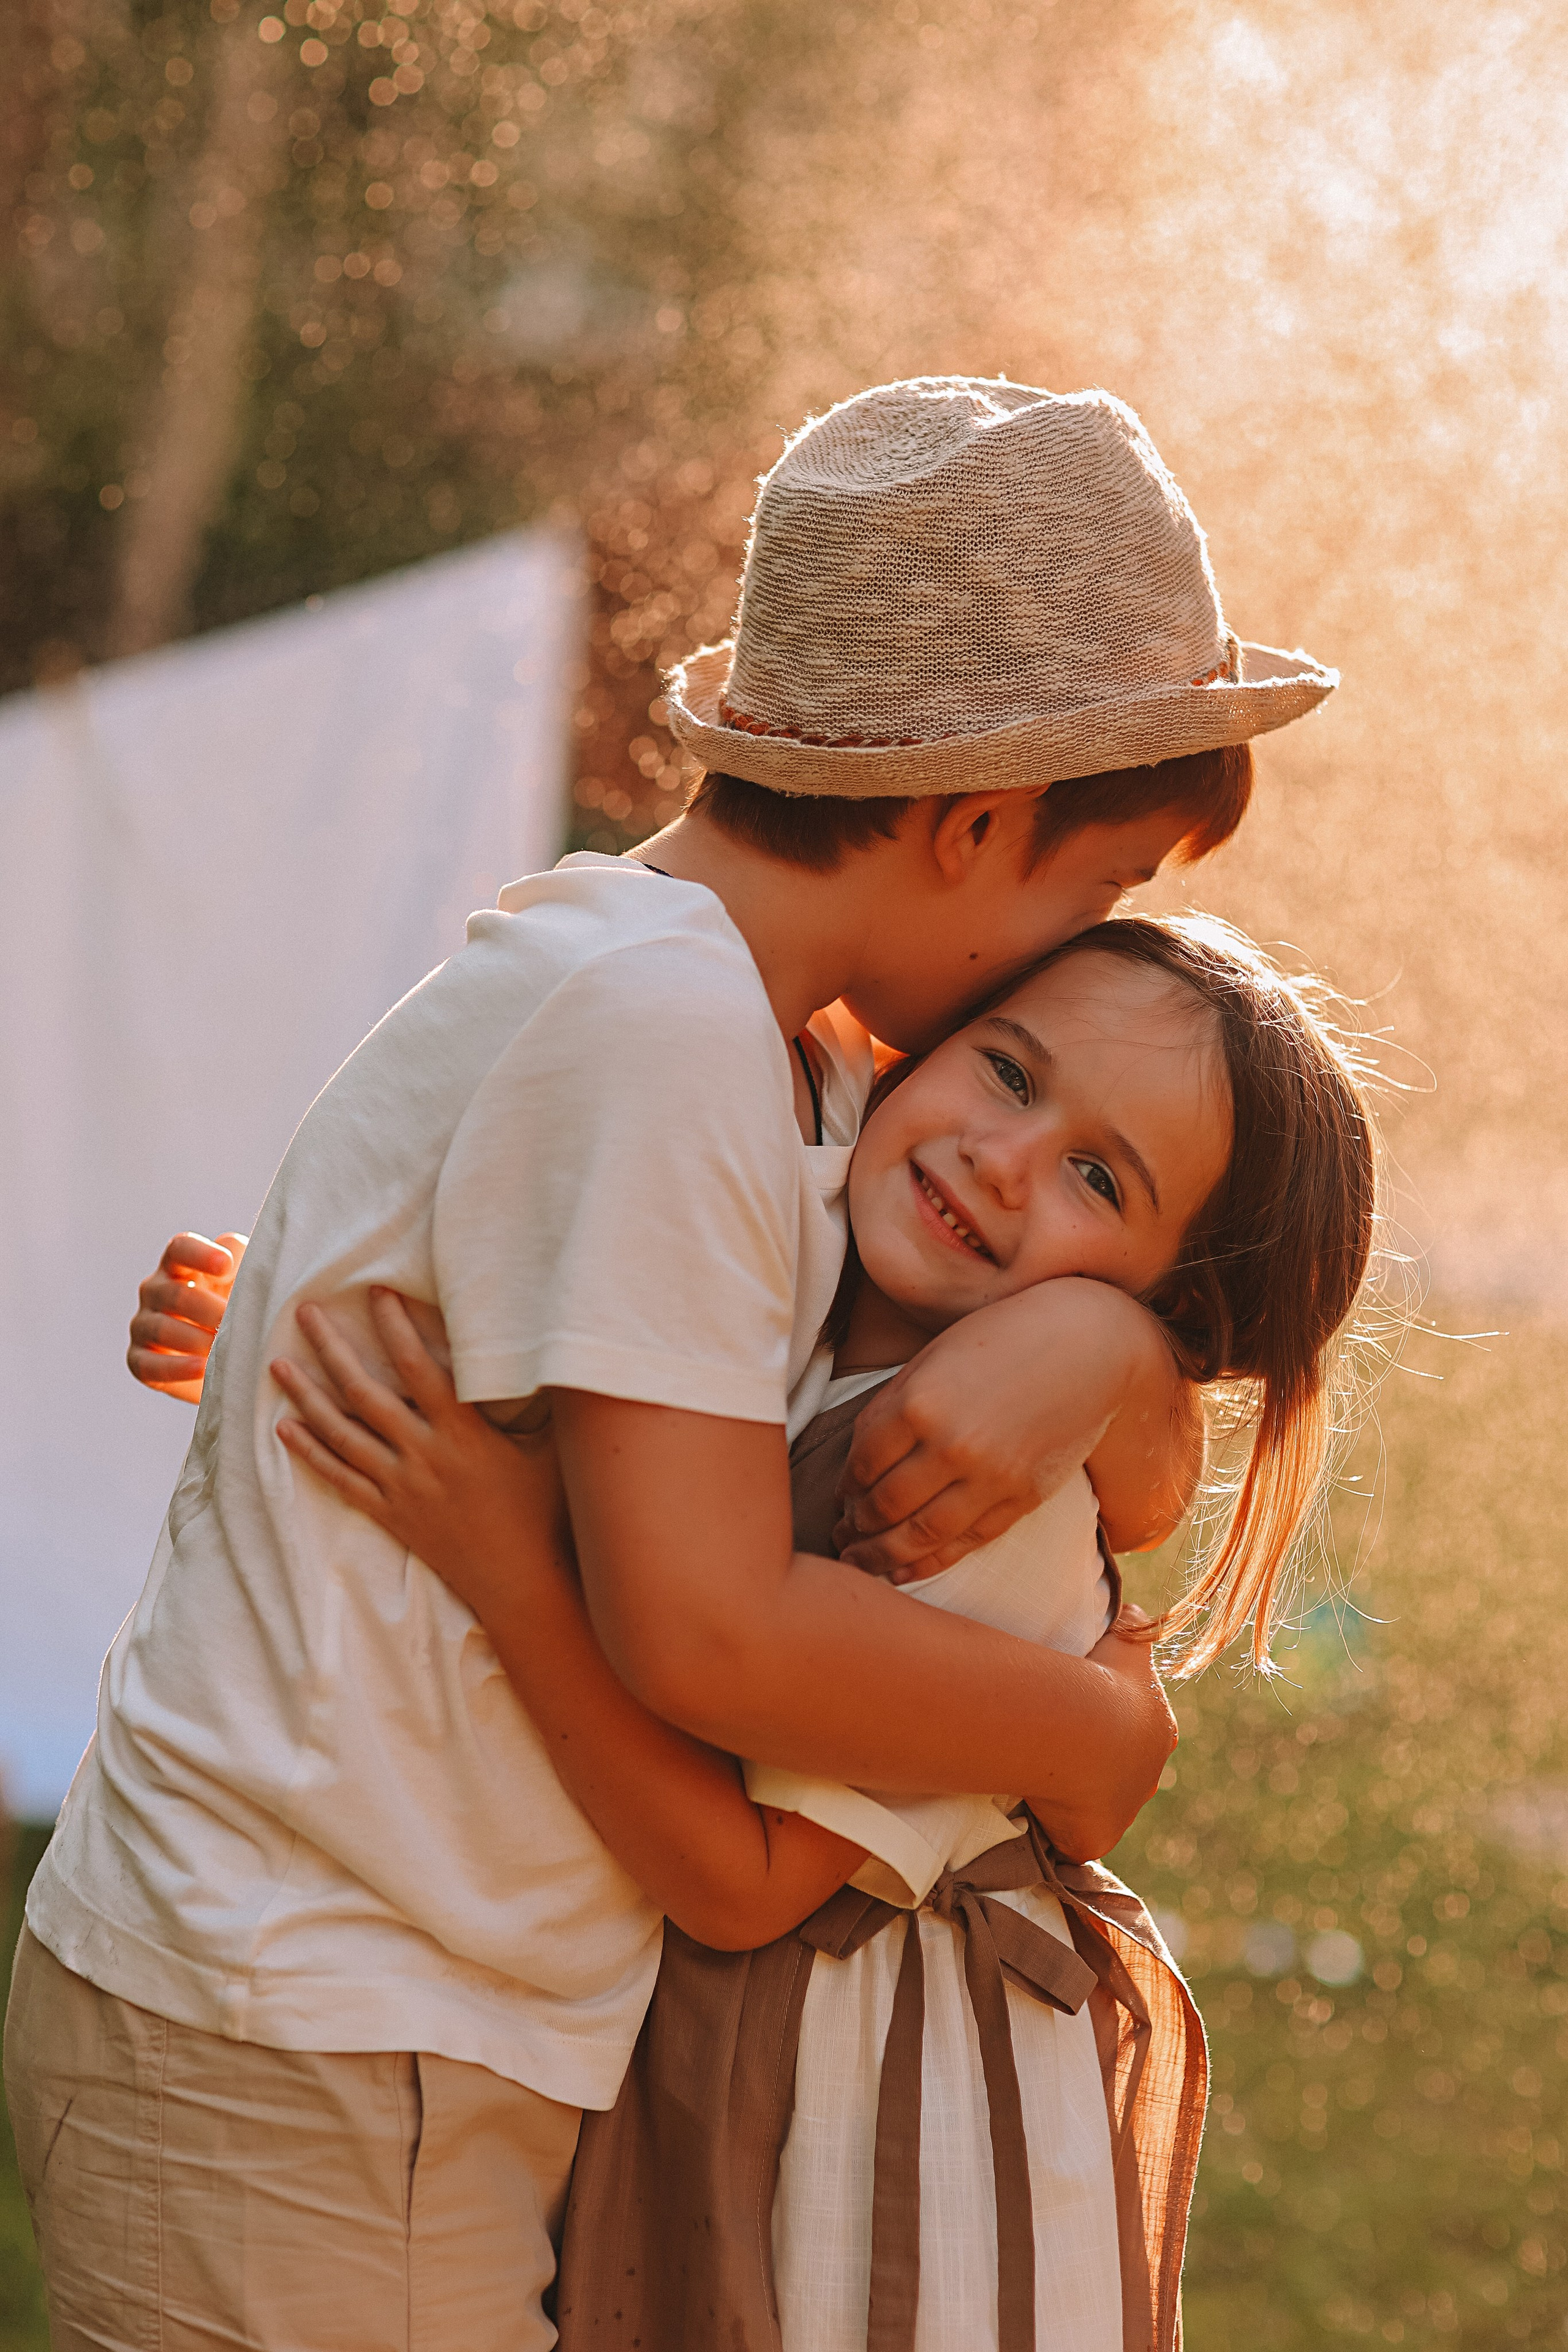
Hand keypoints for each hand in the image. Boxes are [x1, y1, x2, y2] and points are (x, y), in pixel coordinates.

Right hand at [127, 1231, 247, 1402]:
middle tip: (237, 1322)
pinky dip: (177, 1368)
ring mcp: (143, 1325)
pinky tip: (202, 1369)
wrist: (230, 1358)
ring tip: (225, 1348)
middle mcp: (155, 1290)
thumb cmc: (239, 1308)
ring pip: (162, 1328)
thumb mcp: (247, 1281)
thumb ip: (245, 1260)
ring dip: (197, 1340)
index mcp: (180, 1265)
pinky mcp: (139, 1361)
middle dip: (210, 1310)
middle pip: (175, 1294)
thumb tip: (238, 1261)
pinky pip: (150, 1365)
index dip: (200, 1254)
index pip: (181, 1249)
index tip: (226, 1265)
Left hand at [271, 1287, 568, 1620]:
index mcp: (462, 1432)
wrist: (522, 1584)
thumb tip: (557, 1355)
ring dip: (307, 1396)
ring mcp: (401, 1486)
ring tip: (279, 1365)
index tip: (375, 1293)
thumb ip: (549, 1405)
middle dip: (332, 1349)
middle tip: (304, 1313)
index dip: (395, 1327)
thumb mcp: (554, 1451)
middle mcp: (423, 1454)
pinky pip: (341, 1479)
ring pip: (341, 1434)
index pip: (418, 1367)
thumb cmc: (544, 1514)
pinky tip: (286, 1429)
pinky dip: (311, 1453)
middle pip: (364, 1393)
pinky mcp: (391, 1515)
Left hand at [834, 1286, 1114, 1580]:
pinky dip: (931, 1562)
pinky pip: (967, 1543)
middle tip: (841, 1539)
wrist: (1087, 1343)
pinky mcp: (1023, 1497)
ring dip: (883, 1557)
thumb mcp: (933, 1359)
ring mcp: (990, 1477)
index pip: (861, 1465)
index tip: (839, 1500)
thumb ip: (893, 1409)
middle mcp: (950, 1445)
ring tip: (863, 1563)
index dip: (844, 1490)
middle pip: (884, 1506)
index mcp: (917, 1402)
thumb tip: (856, 1469)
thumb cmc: (1001, 1338)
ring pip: (921, 1536)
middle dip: (856, 1529)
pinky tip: (906, 1570)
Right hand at [1031, 1602, 1177, 1861]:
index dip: (1109, 1722)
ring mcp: (1123, 1812)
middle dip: (1096, 1763)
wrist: (1081, 1724)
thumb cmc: (1100, 1676)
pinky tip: (1030, 1803)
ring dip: (1074, 1793)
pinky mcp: (1095, 1838)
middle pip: (1122, 1772)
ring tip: (1038, 1771)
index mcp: (1158, 1730)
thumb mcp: (1125, 1635)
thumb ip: (1134, 1621)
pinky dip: (1055, 1823)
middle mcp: (1148, 1775)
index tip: (1079, 1712)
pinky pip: (1072, 1834)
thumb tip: (1135, 1611)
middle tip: (1055, 1744)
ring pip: (1098, 1804)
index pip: (1137, 1730)